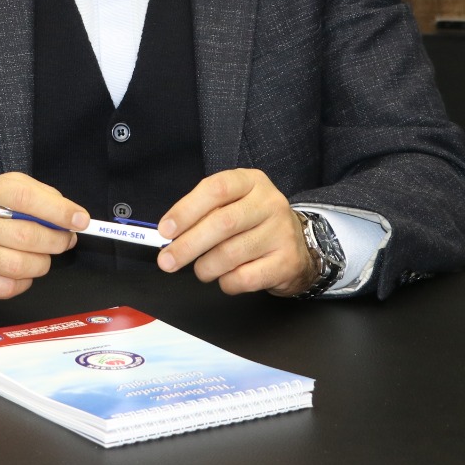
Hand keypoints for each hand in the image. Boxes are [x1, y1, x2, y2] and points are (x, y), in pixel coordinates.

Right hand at [0, 173, 86, 298]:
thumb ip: (33, 194)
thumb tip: (70, 215)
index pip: (23, 197)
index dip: (57, 210)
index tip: (79, 219)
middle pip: (25, 236)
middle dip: (56, 241)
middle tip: (65, 240)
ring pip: (19, 266)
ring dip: (42, 263)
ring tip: (42, 255)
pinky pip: (7, 288)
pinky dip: (24, 281)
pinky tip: (20, 270)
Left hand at [156, 169, 318, 296]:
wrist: (299, 246)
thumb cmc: (254, 224)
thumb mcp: (233, 204)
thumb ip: (204, 213)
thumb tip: (169, 234)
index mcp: (251, 181)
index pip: (215, 189)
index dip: (186, 210)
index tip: (165, 230)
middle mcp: (270, 203)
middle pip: (221, 223)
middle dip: (187, 245)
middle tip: (167, 261)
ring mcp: (281, 232)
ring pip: (230, 254)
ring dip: (205, 267)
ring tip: (202, 269)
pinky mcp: (286, 262)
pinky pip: (244, 278)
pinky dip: (226, 282)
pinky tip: (226, 277)